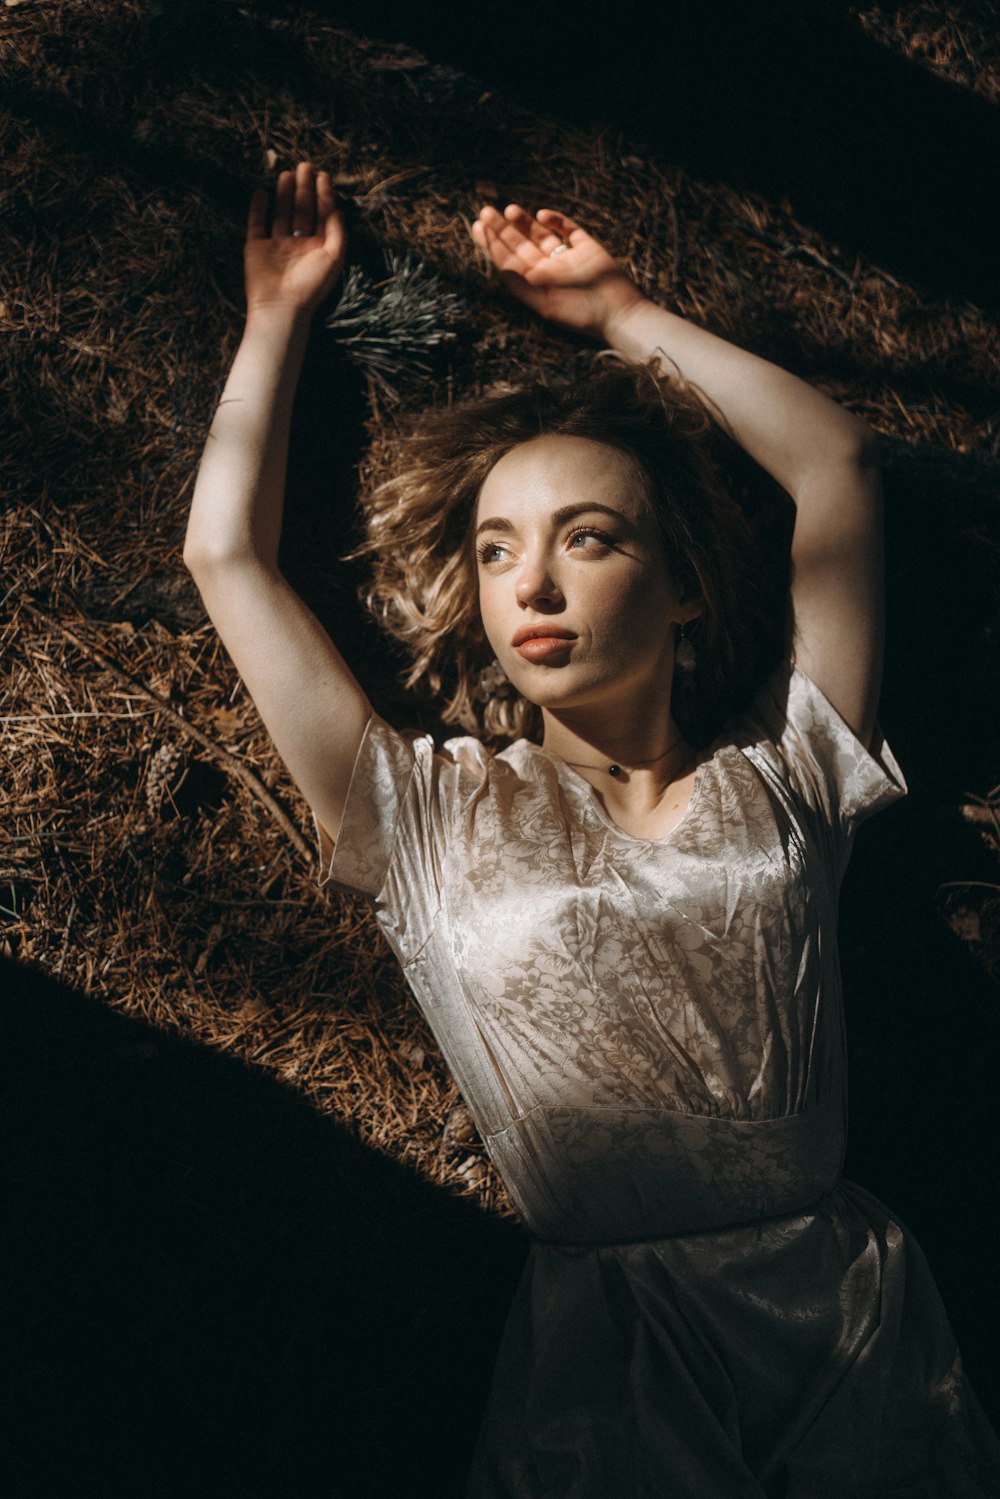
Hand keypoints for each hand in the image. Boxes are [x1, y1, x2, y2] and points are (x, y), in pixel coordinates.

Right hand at [244, 162, 345, 319]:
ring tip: (287, 173)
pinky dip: (258, 208)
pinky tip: (262, 192)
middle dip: (305, 189)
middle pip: (302, 211)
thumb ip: (337, 232)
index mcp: (317, 248)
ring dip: (284, 194)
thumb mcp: (333, 257)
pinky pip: (257, 224)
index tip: (323, 175)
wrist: (281, 307)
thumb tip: (337, 209)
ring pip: (281, 214)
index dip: (324, 195)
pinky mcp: (256, 249)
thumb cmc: (311, 285)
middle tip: (305, 166)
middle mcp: (297, 246)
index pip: (322, 216)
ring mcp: (276, 247)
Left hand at [470, 203, 646, 340]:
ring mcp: (568, 258)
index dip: (493, 244)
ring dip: (525, 222)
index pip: (509, 261)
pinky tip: (543, 215)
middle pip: (521, 246)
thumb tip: (497, 265)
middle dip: (503, 229)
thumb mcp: (543, 302)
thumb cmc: (580, 314)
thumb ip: (520, 283)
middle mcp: (549, 272)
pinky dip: (557, 221)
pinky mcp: (588, 248)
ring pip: (541, 235)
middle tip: (485, 211)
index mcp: (535, 286)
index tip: (479, 227)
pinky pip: (569, 230)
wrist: (619, 314)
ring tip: (509, 209)